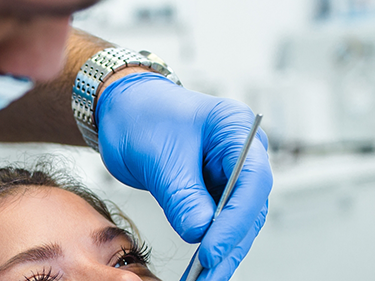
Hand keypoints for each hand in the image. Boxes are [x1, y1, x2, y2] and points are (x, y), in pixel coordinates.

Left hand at [95, 72, 271, 280]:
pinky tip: (201, 268)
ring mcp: (231, 173)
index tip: (211, 250)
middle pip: (250, 206)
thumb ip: (181, 194)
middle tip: (209, 275)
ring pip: (239, 220)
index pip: (251, 181)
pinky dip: (211, 245)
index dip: (235, 220)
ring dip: (223, 252)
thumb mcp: (158, 155)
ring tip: (204, 278)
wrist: (124, 110)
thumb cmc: (141, 116)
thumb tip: (200, 232)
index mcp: (236, 128)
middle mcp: (242, 152)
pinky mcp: (216, 191)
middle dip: (230, 244)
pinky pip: (220, 223)